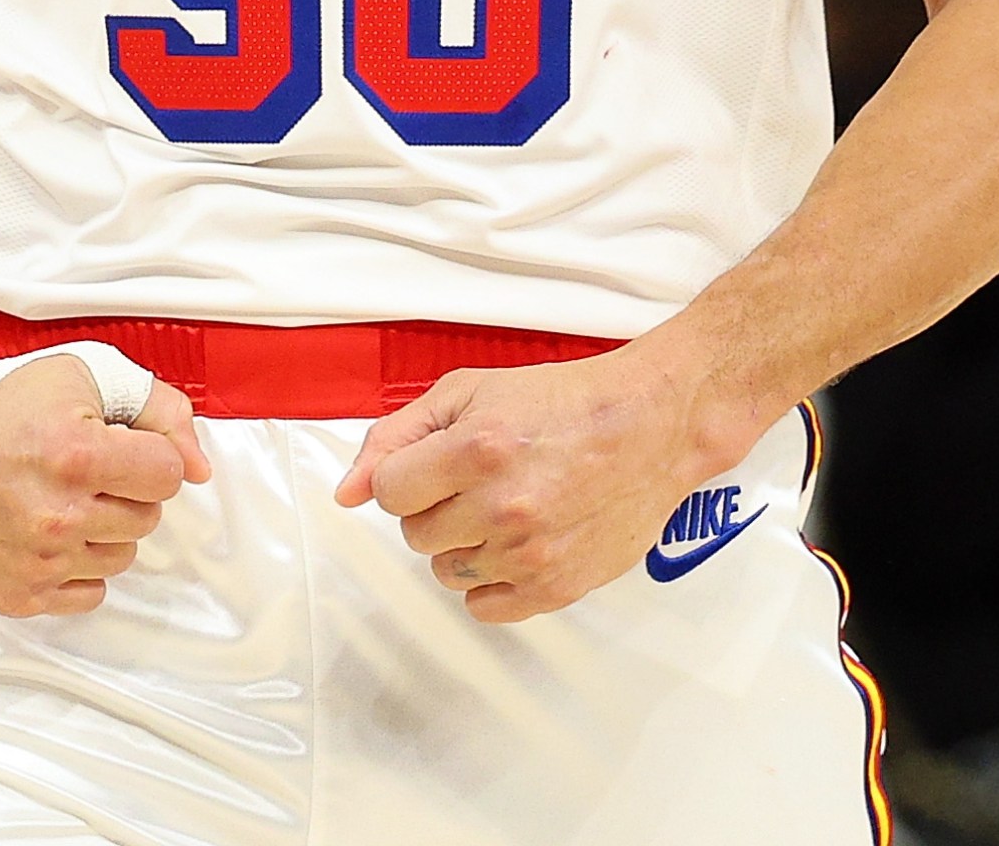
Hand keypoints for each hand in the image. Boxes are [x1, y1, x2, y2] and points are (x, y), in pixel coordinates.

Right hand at [0, 354, 209, 617]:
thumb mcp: (82, 374)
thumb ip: (159, 408)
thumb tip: (198, 467)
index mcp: (76, 456)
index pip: (168, 475)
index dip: (147, 454)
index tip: (117, 446)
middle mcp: (57, 516)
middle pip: (146, 518)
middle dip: (124, 489)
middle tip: (80, 469)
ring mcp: (36, 561)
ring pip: (121, 557)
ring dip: (102, 529)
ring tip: (60, 498)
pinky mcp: (15, 593)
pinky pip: (85, 595)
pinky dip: (75, 566)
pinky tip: (47, 533)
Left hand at [337, 339, 744, 624]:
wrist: (650, 424)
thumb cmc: (565, 402)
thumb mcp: (470, 391)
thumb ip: (397, 436)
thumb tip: (348, 493)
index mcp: (475, 449)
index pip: (391, 492)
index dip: (410, 475)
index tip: (439, 465)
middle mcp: (501, 505)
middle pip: (416, 535)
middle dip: (437, 507)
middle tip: (479, 481)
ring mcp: (530, 552)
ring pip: (446, 572)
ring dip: (464, 544)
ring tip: (504, 508)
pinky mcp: (557, 585)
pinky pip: (485, 607)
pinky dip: (491, 582)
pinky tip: (515, 545)